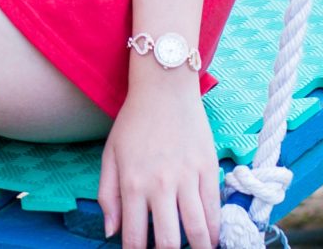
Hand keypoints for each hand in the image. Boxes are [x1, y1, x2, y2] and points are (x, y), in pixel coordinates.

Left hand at [98, 70, 220, 248]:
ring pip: (197, 230)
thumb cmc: (133, 122)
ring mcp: (187, 178)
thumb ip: (107, 196)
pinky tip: (211, 239)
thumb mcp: (110, 155)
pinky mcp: (208, 169)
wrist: (164, 88)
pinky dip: (215, 230)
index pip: (135, 237)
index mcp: (132, 183)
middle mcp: (160, 185)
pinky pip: (214, 209)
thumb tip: (111, 233)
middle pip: (169, 241)